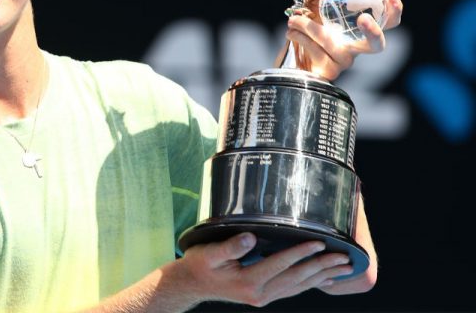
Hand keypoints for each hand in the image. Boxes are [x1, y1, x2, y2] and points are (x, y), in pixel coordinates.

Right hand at [178, 233, 354, 307]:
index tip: (320, 243)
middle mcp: (260, 293)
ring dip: (322, 276)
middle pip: (297, 278)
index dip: (301, 252)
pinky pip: (293, 290)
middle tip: (344, 258)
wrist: (191, 285)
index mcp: (248, 282)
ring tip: (342, 268)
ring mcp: (263, 297)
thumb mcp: (209, 253)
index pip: (281, 264)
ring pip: (299, 286)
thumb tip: (250, 237)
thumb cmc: (199, 265)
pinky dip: (311, 284)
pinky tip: (324, 280)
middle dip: (322, 267)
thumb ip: (230, 246)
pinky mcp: (263, 295)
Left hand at [286, 0, 403, 79]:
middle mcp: (357, 48)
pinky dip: (301, 37)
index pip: (389, 23)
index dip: (395, 12)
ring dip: (310, 26)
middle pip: (377, 45)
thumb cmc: (310, 28)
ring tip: (293, 18)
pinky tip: (291, 31)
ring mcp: (344, 62)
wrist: (290, 54)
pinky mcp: (328, 71)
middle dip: (373, 31)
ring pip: (332, 42)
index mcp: (361, 30)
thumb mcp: (316, 4)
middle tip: (363, 18)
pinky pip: (317, 52)